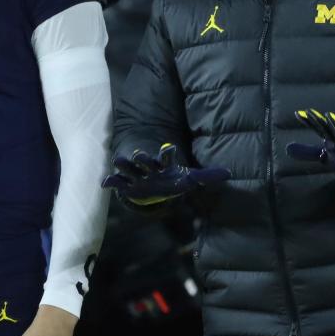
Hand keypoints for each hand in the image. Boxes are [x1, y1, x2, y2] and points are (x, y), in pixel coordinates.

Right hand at [102, 143, 229, 205]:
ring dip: (124, 164)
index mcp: (165, 164)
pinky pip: (118, 182)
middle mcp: (149, 167)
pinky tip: (104, 183)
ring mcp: (137, 175)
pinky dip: (112, 182)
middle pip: (145, 159)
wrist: (155, 188)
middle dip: (142, 157)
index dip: (168, 152)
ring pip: (128, 167)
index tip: (169, 147)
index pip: (166, 155)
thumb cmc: (173, 180)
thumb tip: (229, 173)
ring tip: (118, 160)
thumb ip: (207, 176)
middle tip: (140, 154)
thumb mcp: (190, 179)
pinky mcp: (127, 185)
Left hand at [286, 109, 334, 187]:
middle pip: (328, 130)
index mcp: (333, 143)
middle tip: (309, 112)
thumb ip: (308, 153)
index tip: (297, 113)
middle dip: (319, 122)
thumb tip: (287, 148)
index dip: (309, 122)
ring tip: (328, 116)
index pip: (319, 129)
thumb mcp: (326, 158)